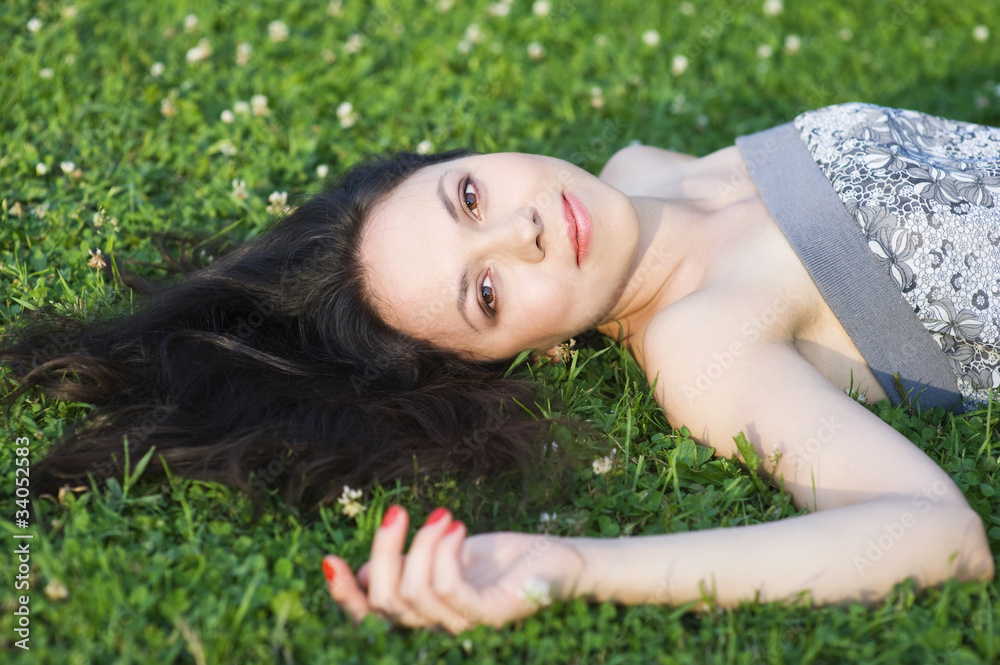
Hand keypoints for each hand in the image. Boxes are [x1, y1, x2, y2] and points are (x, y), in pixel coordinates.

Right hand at [322, 505, 585, 633]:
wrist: (555, 560)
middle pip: (386, 603)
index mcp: (422, 612)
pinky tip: (456, 527)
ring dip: (423, 544)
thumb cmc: (497, 560)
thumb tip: (365, 574)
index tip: (329, 559)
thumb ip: (406, 568)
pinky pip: (449, 590)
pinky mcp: (490, 616)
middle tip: (396, 511)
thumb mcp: (443, 556)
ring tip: (443, 516)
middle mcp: (438, 627)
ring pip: (415, 593)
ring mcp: (465, 626)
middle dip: (384, 552)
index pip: (372, 617)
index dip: (345, 595)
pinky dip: (445, 553)